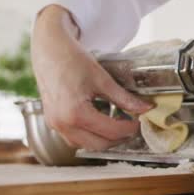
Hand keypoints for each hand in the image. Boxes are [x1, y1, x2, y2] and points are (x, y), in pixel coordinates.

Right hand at [31, 5, 151, 149]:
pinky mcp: (52, 121)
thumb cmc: (72, 60)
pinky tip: (101, 124)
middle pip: (99, 144)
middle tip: (132, 126)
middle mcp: (62, 123)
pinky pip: (74, 138)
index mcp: (75, 113)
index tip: (139, 123)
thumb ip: (124, 98)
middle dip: (119, 138)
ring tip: (118, 125)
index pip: (111, 132)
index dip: (129, 129)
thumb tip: (145, 108)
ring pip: (86, 144)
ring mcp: (54, 124)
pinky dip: (90, 136)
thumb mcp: (102, 79)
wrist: (49, 49)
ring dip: (104, 140)